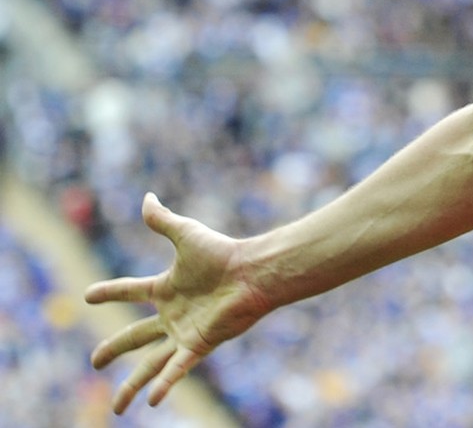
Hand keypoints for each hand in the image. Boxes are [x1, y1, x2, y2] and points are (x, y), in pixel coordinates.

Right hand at [83, 193, 269, 412]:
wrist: (253, 271)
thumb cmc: (223, 253)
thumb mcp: (185, 234)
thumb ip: (163, 220)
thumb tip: (147, 197)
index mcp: (166, 288)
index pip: (130, 290)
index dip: (109, 292)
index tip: (87, 295)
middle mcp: (173, 313)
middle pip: (135, 336)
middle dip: (113, 349)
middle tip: (94, 362)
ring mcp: (185, 331)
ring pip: (151, 364)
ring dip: (133, 385)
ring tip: (117, 408)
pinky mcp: (200, 343)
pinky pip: (177, 368)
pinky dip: (164, 384)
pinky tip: (151, 402)